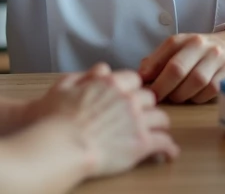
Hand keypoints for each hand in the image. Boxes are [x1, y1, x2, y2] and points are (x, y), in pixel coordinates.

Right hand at [31, 69, 178, 177]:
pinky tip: (168, 153)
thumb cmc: (56, 118)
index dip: (132, 88)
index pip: (134, 79)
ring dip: (159, 124)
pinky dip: (168, 149)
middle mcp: (128, 99)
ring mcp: (137, 121)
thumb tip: (101, 71)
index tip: (131, 95)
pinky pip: (165, 143)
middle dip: (147, 105)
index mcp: (111, 83)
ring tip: (157, 132)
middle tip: (143, 114)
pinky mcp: (142, 143)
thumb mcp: (64, 86)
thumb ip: (85, 75)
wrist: (62, 144)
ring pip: (161, 118)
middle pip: (149, 97)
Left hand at [139, 31, 224, 103]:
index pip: (166, 51)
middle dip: (162, 86)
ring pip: (195, 81)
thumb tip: (141, 75)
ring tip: (175, 97)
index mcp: (186, 39)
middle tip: (155, 97)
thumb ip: (159, 60)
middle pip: (178, 68)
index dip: (151, 69)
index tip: (141, 83)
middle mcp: (203, 46)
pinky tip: (193, 97)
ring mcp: (219, 59)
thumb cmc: (200, 54)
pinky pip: (211, 90)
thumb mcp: (179, 50)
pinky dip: (199, 97)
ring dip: (181, 94)